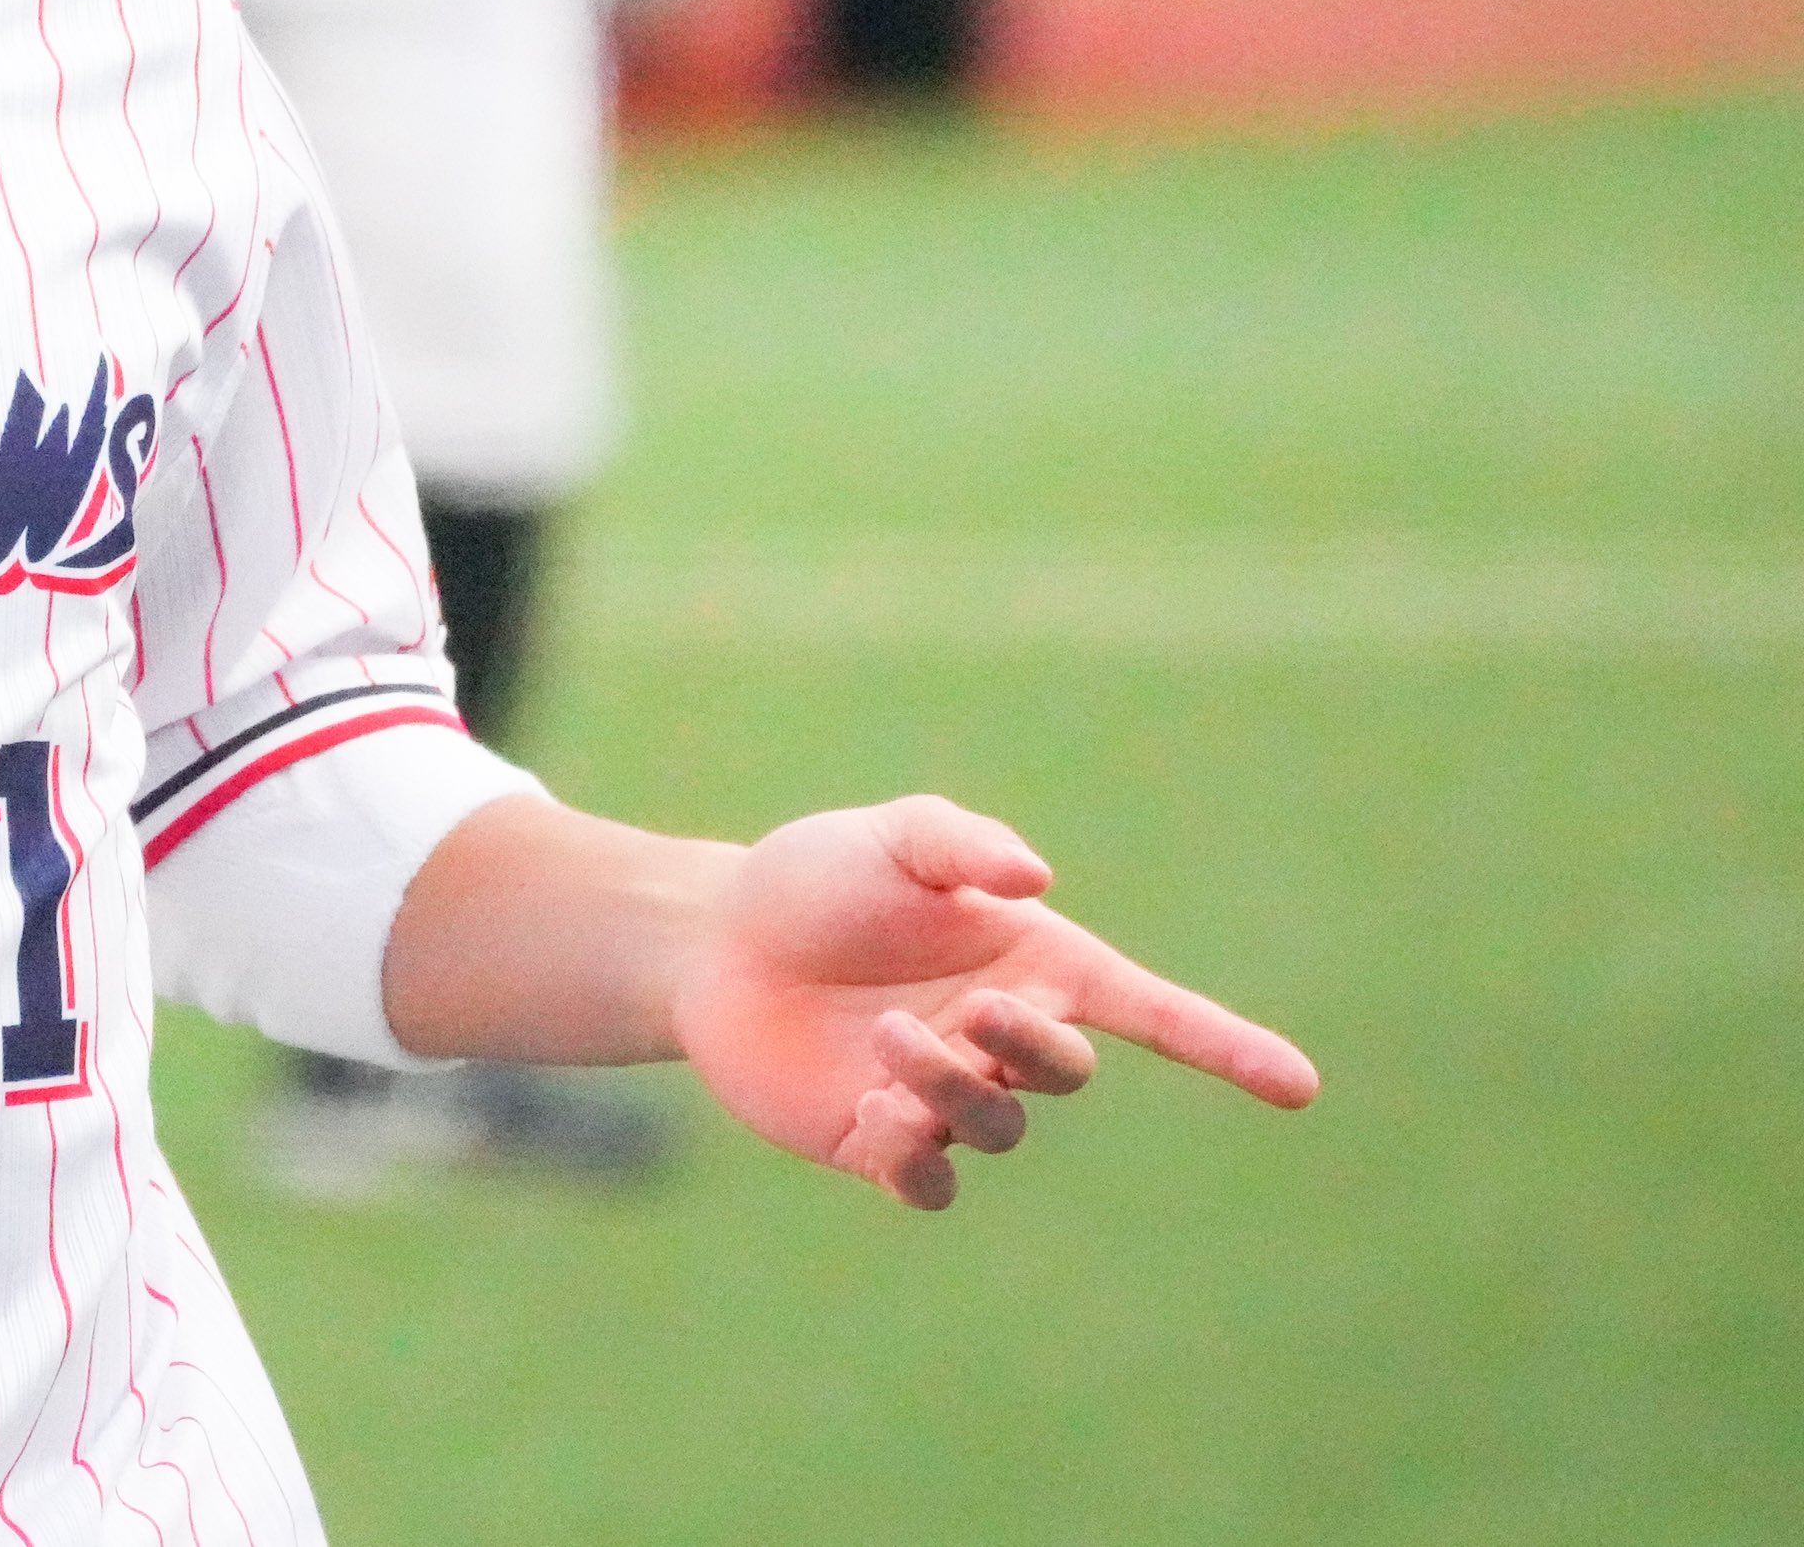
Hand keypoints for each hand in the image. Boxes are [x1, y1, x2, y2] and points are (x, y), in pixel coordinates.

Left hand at [670, 796, 1318, 1210]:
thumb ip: (960, 846)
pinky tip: (874, 1109)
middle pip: (1064, 1070)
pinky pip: (930, 1180)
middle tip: (962, 1011)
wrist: (715, 938)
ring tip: (886, 1041)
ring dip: (950, 1086)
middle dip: (1027, 1046)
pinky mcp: (882, 1141)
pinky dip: (916, 1153)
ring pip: (994, 1125)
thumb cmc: (814, 879)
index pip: (1154, 1014)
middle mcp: (1001, 1035)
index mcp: (1032, 963)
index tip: (1302, 1086)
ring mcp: (945, 1094)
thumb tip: (1036, 879)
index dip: (1227, 1049)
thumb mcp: (887, 838)